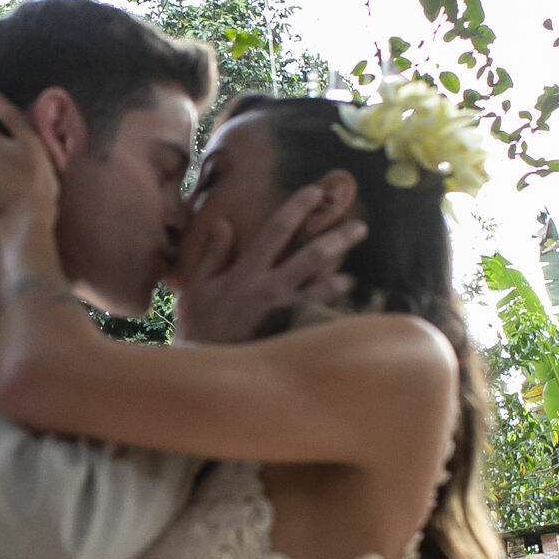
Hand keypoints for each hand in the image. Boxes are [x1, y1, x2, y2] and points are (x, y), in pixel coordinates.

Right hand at [172, 185, 366, 343]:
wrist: (205, 366)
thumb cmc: (199, 325)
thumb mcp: (197, 286)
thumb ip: (213, 254)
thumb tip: (224, 222)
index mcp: (247, 271)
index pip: (276, 230)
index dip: (297, 208)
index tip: (316, 192)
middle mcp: (270, 288)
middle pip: (311, 257)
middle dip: (337, 239)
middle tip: (361, 227)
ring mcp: (283, 313)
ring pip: (321, 291)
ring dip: (339, 282)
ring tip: (352, 278)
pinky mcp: (288, 334)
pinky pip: (316, 321)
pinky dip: (330, 317)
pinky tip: (343, 316)